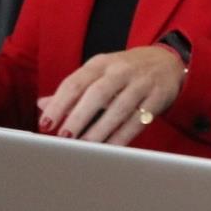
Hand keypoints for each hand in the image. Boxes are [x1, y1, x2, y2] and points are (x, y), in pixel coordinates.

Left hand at [36, 45, 185, 144]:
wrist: (167, 61)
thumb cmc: (125, 70)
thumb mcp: (98, 72)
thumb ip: (72, 90)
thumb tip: (43, 105)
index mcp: (100, 63)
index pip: (75, 82)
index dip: (59, 104)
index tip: (46, 124)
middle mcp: (120, 70)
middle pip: (97, 94)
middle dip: (78, 117)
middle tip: (64, 137)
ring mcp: (141, 83)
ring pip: (119, 109)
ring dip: (100, 130)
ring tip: (85, 147)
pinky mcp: (157, 98)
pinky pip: (138, 120)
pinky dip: (123, 137)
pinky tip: (110, 148)